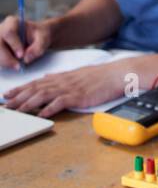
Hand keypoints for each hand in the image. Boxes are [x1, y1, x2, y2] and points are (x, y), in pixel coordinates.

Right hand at [0, 14, 52, 68]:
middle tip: (18, 67)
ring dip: (5, 63)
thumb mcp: (44, 38)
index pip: (9, 32)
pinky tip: (13, 66)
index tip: (21, 55)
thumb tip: (26, 59)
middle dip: (7, 58)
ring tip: (18, 68)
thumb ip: (38, 47)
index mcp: (12, 22)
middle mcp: (1, 30)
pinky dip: (4, 65)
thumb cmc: (39, 35)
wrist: (37, 38)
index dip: (14, 44)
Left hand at [2, 62, 125, 117]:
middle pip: (35, 89)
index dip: (20, 88)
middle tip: (5, 105)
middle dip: (18, 97)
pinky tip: (41, 114)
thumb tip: (48, 78)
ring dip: (28, 103)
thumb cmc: (101, 76)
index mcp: (62, 77)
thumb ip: (62, 77)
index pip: (36, 82)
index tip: (7, 94)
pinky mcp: (79, 96)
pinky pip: (61, 102)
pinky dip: (50, 108)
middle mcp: (62, 81)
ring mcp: (70, 88)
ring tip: (16, 110)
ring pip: (43, 95)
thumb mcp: (78, 74)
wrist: (117, 73)